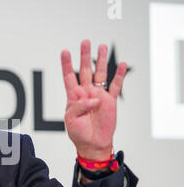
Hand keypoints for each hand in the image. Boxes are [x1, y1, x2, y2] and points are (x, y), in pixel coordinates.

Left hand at [61, 40, 126, 160]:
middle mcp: (86, 93)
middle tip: (85, 42)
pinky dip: (119, 75)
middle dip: (85, 56)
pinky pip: (115, 86)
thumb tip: (94, 98)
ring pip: (100, 74)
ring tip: (102, 46)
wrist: (92, 144)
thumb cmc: (79, 133)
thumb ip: (79, 106)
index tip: (65, 52)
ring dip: (101, 60)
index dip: (67, 65)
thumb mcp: (71, 119)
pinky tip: (122, 65)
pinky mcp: (110, 101)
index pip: (69, 76)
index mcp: (74, 96)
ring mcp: (99, 96)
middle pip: (85, 70)